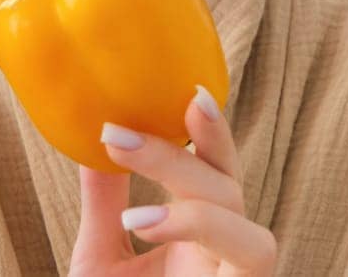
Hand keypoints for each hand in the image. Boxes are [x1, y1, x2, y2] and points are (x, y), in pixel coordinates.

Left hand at [70, 86, 275, 275]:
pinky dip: (198, 222)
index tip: (158, 88)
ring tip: (123, 147)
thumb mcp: (99, 258)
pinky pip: (251, 248)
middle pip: (227, 171)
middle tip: (166, 97)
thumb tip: (97, 134)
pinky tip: (143, 221)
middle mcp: (218, 246)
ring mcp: (233, 267)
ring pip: (234, 197)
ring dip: (182, 166)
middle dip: (201, 131)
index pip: (207, 168)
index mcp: (194, 234)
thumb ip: (104, 205)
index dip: (194, 126)